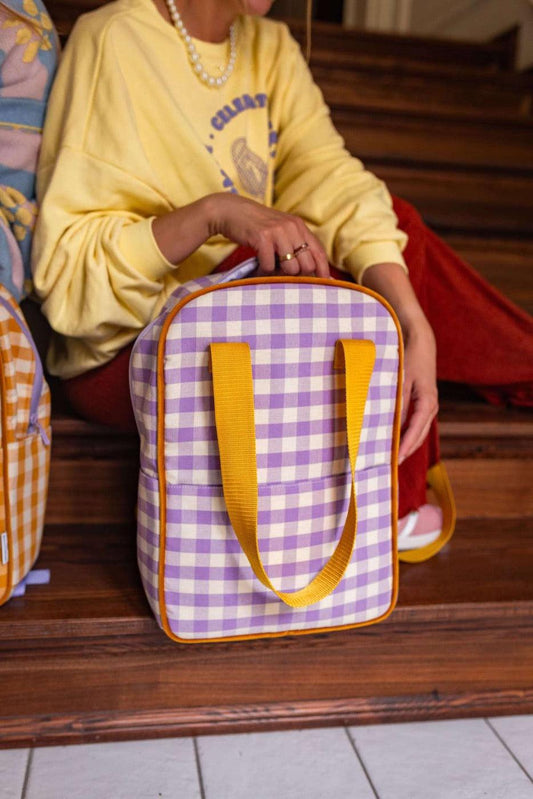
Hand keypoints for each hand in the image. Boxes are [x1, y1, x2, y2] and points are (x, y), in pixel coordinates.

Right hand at [207, 193, 329, 276]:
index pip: (318, 251)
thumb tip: (309, 268)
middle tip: (282, 271)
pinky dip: (263, 270)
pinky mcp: (263, 238)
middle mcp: (291, 227)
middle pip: (307, 265)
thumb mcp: (280, 229)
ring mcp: (277, 232)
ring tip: (269, 266)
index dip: (323, 270)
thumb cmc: (255, 225)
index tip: (325, 283)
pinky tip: (257, 264)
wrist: (230, 211)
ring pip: (291, 268)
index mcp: (298, 225)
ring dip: (278, 273)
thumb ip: (295, 243)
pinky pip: (269, 266)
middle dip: (296, 274)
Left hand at [399, 317, 438, 463]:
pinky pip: (416, 425)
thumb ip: (397, 402)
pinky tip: (395, 441)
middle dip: (405, 451)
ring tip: (391, 459)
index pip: (414, 431)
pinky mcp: (425, 405)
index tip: (394, 460)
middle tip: (390, 466)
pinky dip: (407, 435)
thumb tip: (390, 424)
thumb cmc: (410, 359)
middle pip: (418, 436)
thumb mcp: (401, 380)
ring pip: (418, 433)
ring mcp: (430, 407)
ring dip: (406, 445)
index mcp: (427, 403)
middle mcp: (432, 408)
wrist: (422, 343)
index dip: (404, 447)